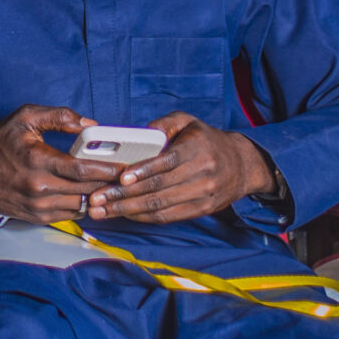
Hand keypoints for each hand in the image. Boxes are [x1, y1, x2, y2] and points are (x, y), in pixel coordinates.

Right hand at [0, 106, 121, 223]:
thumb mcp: (26, 118)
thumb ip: (59, 116)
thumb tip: (90, 124)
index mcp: (38, 161)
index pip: (82, 170)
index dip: (107, 169)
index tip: (126, 166)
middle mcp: (38, 188)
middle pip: (86, 190)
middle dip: (109, 184)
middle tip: (129, 177)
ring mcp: (37, 206)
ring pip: (81, 206)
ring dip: (98, 197)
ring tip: (113, 186)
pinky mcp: (36, 218)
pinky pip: (70, 215)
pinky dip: (83, 206)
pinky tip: (92, 195)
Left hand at [85, 114, 277, 223]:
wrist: (241, 165)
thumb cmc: (206, 140)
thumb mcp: (189, 121)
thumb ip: (165, 123)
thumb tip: (144, 132)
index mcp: (197, 149)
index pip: (167, 162)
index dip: (143, 171)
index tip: (120, 177)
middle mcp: (202, 174)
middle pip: (158, 188)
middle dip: (124, 196)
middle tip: (97, 199)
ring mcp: (203, 195)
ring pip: (160, 206)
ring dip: (128, 210)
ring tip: (103, 211)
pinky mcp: (202, 210)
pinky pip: (169, 217)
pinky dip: (144, 217)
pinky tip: (125, 214)